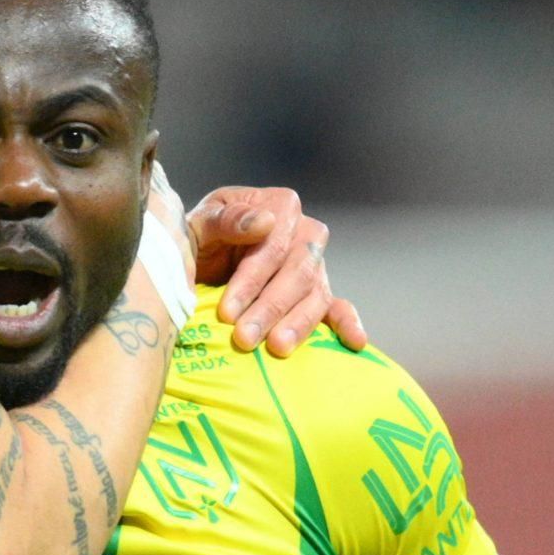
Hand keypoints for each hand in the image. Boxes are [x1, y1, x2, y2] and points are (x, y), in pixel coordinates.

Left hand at [186, 185, 367, 355]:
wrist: (198, 261)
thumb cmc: (198, 240)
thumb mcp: (199, 225)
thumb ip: (226, 219)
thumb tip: (266, 222)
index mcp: (279, 206)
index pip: (275, 243)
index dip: (252, 279)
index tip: (227, 311)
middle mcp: (305, 233)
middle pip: (299, 272)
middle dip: (270, 308)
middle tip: (244, 338)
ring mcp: (314, 265)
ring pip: (316, 294)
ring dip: (297, 324)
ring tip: (277, 348)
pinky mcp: (317, 294)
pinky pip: (338, 308)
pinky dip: (348, 324)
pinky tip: (355, 343)